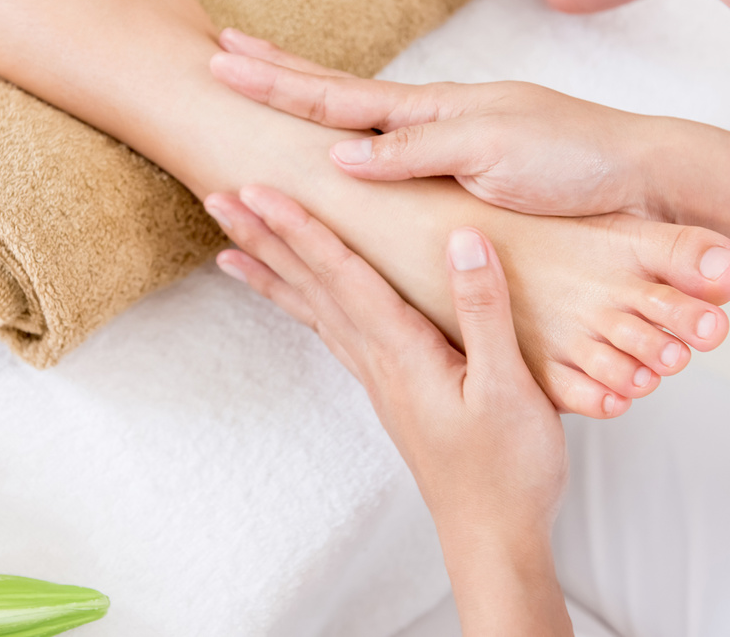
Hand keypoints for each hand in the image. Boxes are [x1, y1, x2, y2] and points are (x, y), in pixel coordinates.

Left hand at [202, 186, 567, 551]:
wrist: (493, 539)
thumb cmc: (509, 469)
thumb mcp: (511, 387)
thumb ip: (483, 311)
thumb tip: (460, 239)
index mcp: (404, 352)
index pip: (341, 275)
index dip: (300, 228)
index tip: (257, 191)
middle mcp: (378, 362)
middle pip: (311, 288)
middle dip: (264, 240)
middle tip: (218, 200)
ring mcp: (379, 379)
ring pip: (313, 311)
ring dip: (272, 272)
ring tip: (229, 248)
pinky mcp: (390, 392)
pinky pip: (332, 334)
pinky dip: (304, 307)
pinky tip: (297, 299)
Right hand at [210, 28, 661, 218]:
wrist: (634, 174)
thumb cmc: (571, 162)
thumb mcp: (491, 154)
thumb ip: (416, 153)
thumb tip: (338, 156)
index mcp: (430, 112)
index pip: (336, 93)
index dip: (277, 82)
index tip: (223, 61)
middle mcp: (429, 118)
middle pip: (336, 90)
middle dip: (276, 72)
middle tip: (220, 52)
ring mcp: (444, 137)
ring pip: (358, 113)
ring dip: (305, 96)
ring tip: (264, 80)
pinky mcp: (461, 165)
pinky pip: (387, 145)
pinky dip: (349, 134)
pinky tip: (340, 141)